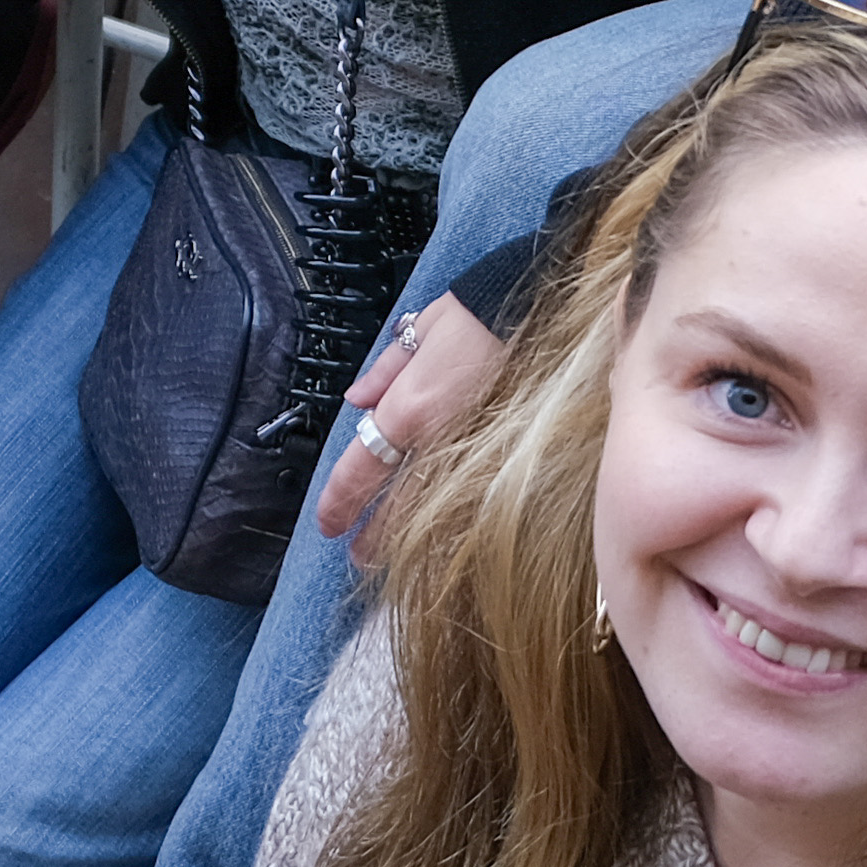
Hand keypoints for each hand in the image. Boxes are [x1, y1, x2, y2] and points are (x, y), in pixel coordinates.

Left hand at [313, 292, 508, 542]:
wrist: (537, 312)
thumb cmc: (478, 315)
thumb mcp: (418, 331)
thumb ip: (384, 371)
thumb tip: (358, 399)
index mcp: (409, 408)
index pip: (362, 467)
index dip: (340, 502)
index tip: (328, 522)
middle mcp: (438, 438)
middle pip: (395, 501)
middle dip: (373, 533)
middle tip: (356, 553)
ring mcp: (473, 451)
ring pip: (432, 508)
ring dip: (408, 535)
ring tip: (393, 554)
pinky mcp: (503, 455)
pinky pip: (466, 497)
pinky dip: (448, 519)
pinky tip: (441, 535)